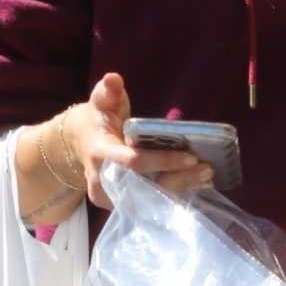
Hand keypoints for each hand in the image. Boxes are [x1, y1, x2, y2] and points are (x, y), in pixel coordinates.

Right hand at [61, 74, 213, 208]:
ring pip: (151, 201)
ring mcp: (112, 200)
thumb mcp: (100, 102)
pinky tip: (197, 184)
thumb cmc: (97, 121)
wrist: (79, 146)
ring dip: (181, 188)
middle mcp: (104, 183)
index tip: (190, 156)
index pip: (133, 162)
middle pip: (146, 188)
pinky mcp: (122, 207)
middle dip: (179, 180)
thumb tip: (113, 78)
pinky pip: (150, 205)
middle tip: (207, 168)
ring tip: (207, 174)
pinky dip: (174, 195)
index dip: (162, 161)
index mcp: (100, 155)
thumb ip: (108, 91)